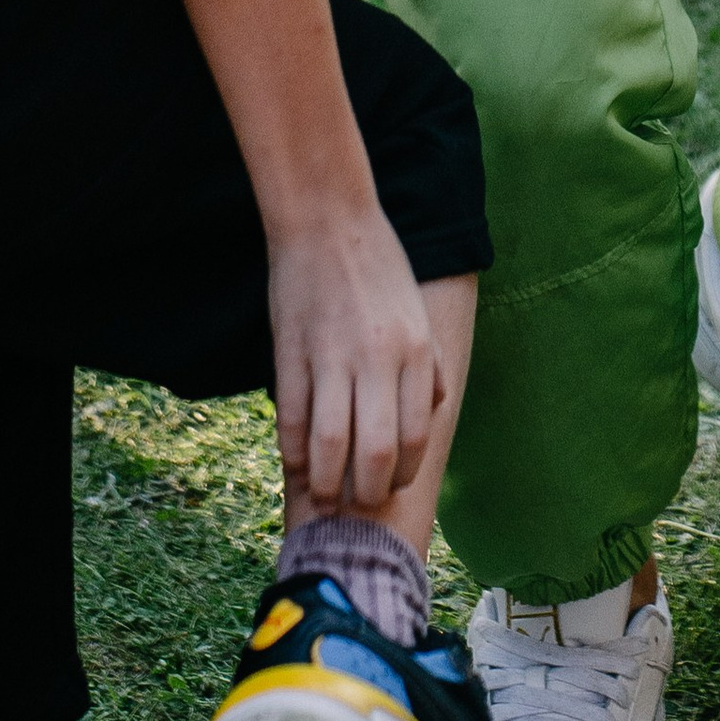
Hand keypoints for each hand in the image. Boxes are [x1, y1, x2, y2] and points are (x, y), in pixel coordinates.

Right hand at [269, 202, 444, 515]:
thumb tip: (428, 421)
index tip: (388, 485)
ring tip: (323, 496)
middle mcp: (377, 358)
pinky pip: (291, 419)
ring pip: (329, 447)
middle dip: (365, 495)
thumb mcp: (417, 314)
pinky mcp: (290, 351)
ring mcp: (330, 356)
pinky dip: (293, 453)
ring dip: (325, 486)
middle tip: (356, 503)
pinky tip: (296, 462)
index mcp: (414, 351)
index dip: (400, 476)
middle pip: (375, 454)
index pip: (414, 439)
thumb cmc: (377, 266)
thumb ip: (428, 369)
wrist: (327, 217)